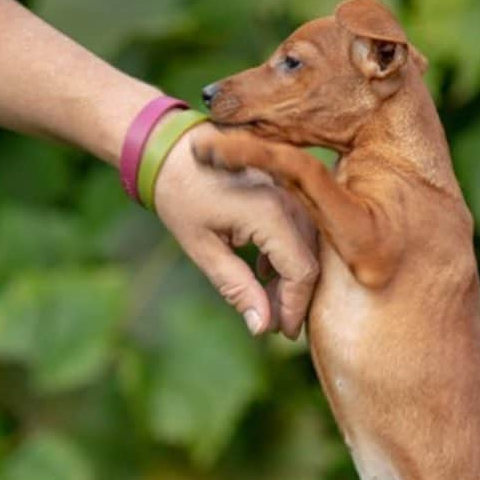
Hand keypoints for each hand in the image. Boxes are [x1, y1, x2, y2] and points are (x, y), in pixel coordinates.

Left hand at [153, 124, 318, 337]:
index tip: (279, 331)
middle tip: (275, 326)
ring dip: (290, 280)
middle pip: (309, 263)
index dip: (293, 307)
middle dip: (294, 299)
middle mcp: (290, 202)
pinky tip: (263, 272)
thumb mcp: (203, 248)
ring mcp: (291, 195)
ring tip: (267, 303)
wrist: (170, 148)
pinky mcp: (286, 193)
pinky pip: (300, 233)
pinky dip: (286, 259)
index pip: (301, 273)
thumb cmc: (180, 196)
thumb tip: (261, 328)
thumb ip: (237, 288)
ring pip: (307, 250)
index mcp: (270, 214)